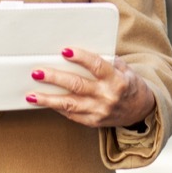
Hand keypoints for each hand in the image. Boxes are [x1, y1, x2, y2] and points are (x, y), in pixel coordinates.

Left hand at [26, 48, 155, 128]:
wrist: (140, 110)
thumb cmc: (128, 84)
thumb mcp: (124, 69)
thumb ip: (106, 60)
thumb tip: (80, 52)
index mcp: (117, 79)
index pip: (97, 66)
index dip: (81, 57)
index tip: (65, 51)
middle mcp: (108, 96)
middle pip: (78, 85)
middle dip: (56, 78)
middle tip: (37, 72)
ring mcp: (100, 111)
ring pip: (70, 104)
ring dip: (48, 99)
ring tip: (31, 95)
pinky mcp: (93, 122)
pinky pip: (71, 114)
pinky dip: (56, 108)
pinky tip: (43, 102)